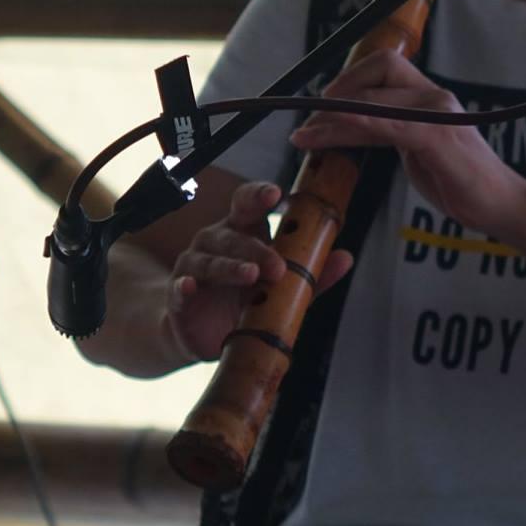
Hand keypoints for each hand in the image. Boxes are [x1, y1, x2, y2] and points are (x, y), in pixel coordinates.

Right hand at [162, 181, 355, 364]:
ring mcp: (194, 266)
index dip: (258, 195)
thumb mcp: (281, 288)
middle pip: (233, 237)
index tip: (275, 193)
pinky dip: (184, 286)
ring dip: (230, 268)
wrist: (204, 332)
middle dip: (256, 249)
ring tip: (250, 275)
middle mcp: (215, 242)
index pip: (247, 204)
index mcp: (242, 233)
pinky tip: (190, 287)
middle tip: (278, 265)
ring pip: (209, 261)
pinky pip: (179, 287)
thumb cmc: (244, 299)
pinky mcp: (179, 294)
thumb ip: (311, 275)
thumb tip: (346, 258)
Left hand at [288, 52, 525, 239]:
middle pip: (378, 69)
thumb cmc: (458, 181)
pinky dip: (358, 123)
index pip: (383, 67)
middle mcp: (433, 96)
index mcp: (427, 96)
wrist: (499, 205)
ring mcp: (436, 114)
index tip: (322, 105)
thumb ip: (388, 132)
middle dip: (337, 91)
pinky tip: (335, 130)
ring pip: (375, 100)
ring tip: (303, 137)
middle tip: (309, 122)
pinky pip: (390, 124)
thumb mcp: (415, 151)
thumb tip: (350, 126)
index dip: (349, 79)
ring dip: (333, 117)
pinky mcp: (437, 137)